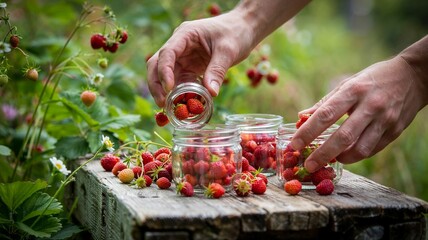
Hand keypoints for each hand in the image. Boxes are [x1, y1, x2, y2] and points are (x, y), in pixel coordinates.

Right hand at [147, 13, 253, 106]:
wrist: (243, 30)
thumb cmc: (236, 33)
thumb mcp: (228, 51)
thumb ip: (217, 70)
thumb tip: (211, 93)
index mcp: (185, 34)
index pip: (167, 53)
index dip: (164, 71)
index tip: (168, 89)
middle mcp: (179, 46)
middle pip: (157, 65)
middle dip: (157, 85)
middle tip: (162, 104)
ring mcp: (182, 58)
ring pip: (166, 76)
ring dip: (167, 92)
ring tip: (173, 109)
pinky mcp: (189, 68)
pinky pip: (180, 82)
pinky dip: (180, 94)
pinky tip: (185, 105)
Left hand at [290, 56, 427, 171]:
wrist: (414, 77)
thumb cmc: (372, 80)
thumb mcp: (347, 83)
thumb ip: (325, 102)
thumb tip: (301, 116)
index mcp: (354, 90)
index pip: (326, 114)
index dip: (308, 132)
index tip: (294, 145)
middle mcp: (370, 106)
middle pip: (343, 137)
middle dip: (322, 154)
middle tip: (308, 165)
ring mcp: (385, 120)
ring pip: (360, 148)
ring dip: (341, 158)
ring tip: (328, 160)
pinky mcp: (395, 131)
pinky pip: (372, 150)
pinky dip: (356, 156)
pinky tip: (345, 155)